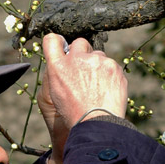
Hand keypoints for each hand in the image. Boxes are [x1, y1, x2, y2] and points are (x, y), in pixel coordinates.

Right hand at [37, 34, 127, 163]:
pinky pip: (111, 65)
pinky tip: (107, 89)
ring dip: (97, 65)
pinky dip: (110, 74)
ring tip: (97, 86)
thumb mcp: (56, 93)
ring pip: (98, 55)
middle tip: (85, 70)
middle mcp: (76, 59)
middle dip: (82, 52)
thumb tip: (66, 62)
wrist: (96, 122)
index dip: (57, 42)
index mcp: (58, 66)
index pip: (51, 40)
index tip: (63, 47)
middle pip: (79, 43)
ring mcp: (96, 61)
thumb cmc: (74, 112)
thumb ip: (60, 72)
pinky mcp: (113, 66)